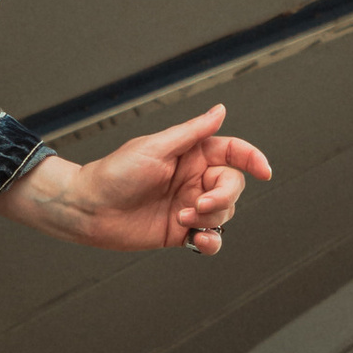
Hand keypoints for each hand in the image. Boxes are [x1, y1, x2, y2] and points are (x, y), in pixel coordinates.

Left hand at [0, 103, 272, 255]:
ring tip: (182, 220)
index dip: (252, 159)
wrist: (88, 208)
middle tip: (198, 206)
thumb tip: (221, 110)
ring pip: (224, 213)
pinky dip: (211, 242)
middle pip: (232, 186)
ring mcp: (189, 206)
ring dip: (210, 219)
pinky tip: (198, 241)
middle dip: (223, 197)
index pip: (232, 152)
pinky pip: (210, 238)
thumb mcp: (155, 147)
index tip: (264, 171)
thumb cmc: (115, 173)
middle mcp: (194, 179)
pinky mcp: (180, 232)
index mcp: (191, 154)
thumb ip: (192, 132)